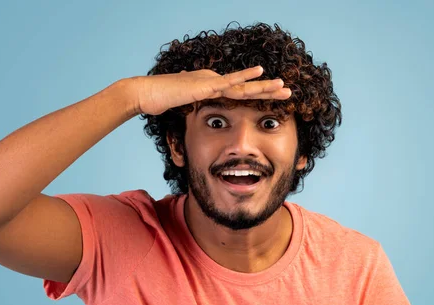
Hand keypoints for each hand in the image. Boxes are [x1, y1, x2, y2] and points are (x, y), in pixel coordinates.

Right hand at [134, 66, 290, 115]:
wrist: (146, 94)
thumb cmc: (159, 99)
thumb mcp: (180, 104)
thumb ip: (189, 101)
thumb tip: (191, 100)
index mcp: (210, 87)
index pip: (238, 94)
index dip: (257, 96)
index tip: (273, 99)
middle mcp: (214, 82)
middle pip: (246, 89)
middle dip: (268, 92)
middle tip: (288, 93)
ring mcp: (211, 82)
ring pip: (243, 86)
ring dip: (265, 86)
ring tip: (284, 86)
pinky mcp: (205, 84)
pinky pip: (229, 81)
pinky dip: (245, 76)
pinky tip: (261, 72)